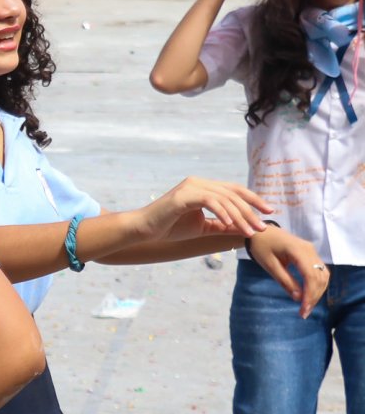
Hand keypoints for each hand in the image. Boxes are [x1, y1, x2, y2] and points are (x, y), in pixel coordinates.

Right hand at [131, 177, 270, 242]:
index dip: (253, 199)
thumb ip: (222, 225)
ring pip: (224, 198)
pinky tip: (231, 225)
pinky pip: (210, 201)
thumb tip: (245, 229)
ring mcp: (190, 187)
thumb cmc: (170, 227)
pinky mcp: (183, 195)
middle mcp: (198, 182)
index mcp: (203, 187)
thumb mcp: (203, 227)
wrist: (145, 229)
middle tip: (261, 227)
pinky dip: (223, 213)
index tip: (269, 212)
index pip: (234, 190)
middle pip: (233, 193)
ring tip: (249, 231)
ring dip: (240, 215)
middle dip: (250, 211)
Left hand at [247, 227, 328, 317]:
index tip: (303, 309)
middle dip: (314, 296)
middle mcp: (310, 250)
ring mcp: (312, 251)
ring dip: (317, 292)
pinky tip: (308, 296)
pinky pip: (319, 272)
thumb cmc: (262, 247)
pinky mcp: (311, 255)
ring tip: (306, 308)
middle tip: (304, 313)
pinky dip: (316, 285)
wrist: (261, 232)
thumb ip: (284, 280)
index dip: (310, 294)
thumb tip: (298, 298)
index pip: (311, 276)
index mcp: (298, 250)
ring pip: (323, 276)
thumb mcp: (269, 265)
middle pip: (320, 277)